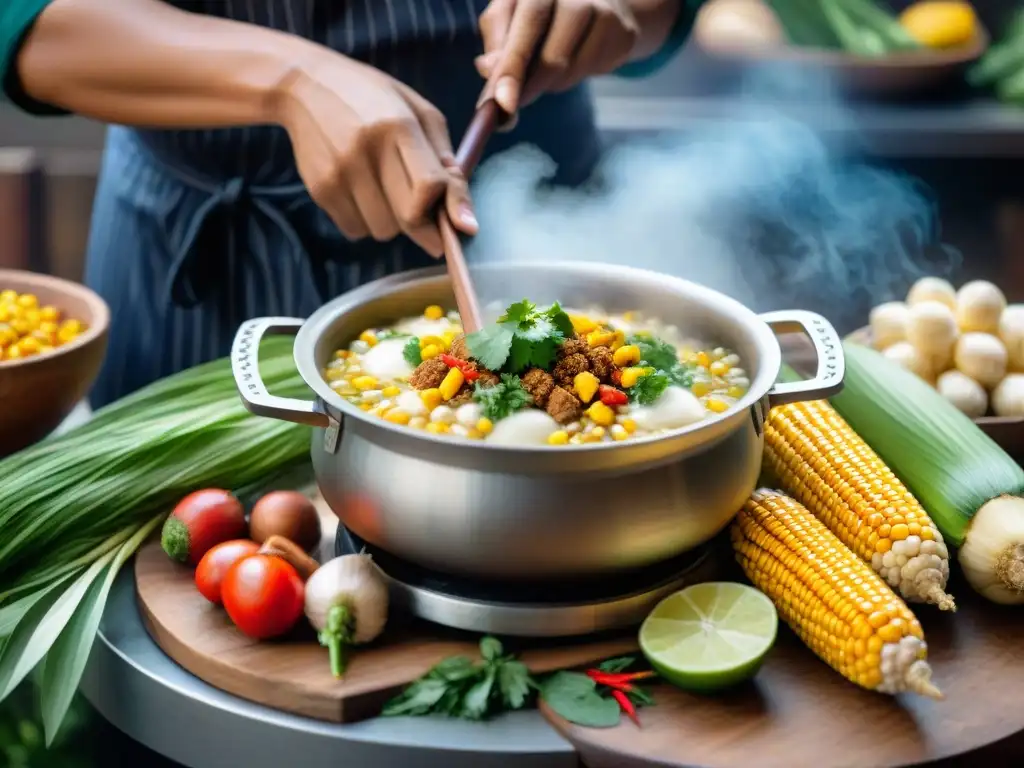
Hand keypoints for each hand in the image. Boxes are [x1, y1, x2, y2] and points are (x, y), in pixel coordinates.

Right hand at [279, 51, 477, 256]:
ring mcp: (340, 171)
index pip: (429, 185)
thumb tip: (465, 217)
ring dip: (393, 222)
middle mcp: (367, 149)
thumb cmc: (373, 99)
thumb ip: (444, 158)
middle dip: (425, 225)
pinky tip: (362, 193)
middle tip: (426, 214)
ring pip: (383, 230)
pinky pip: (355, 229)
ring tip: (386, 192)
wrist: (305, 85)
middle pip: (408, 218)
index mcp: (399, 125)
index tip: (461, 226)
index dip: (449, 211)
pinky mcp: (320, 188)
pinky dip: (366, 222)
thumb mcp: (417, 111)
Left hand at [476, 0, 639, 114]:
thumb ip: (497, 40)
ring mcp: (605, 11)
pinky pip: (591, 72)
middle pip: (554, 56)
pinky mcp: (622, 34)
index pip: (529, 23)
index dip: (513, 66)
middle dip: (529, 89)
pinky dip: (571, 79)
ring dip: (548, 85)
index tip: (502, 103)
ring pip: (571, 71)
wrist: (600, 1)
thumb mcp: (509, 17)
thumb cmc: (542, 12)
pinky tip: (568, 65)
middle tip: (509, 110)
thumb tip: (487, 68)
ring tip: (541, 74)